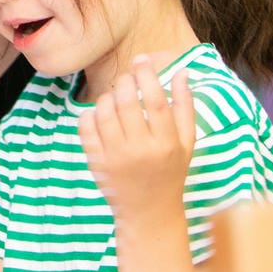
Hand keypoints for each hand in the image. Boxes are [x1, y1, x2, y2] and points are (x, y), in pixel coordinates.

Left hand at [79, 56, 194, 224]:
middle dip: (125, 82)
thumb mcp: (186, 143)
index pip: (156, 101)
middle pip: (127, 102)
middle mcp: (141, 150)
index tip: (141, 60)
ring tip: (116, 98)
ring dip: (108, 97)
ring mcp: (115, 157)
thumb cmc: (170, 172)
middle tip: (127, 77)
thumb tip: (183, 72)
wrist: (149, 211)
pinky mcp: (96, 162)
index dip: (147, 75)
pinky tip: (100, 115)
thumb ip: (185, 107)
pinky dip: (90, 114)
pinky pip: (85, 126)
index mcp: (167, 144)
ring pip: (104, 111)